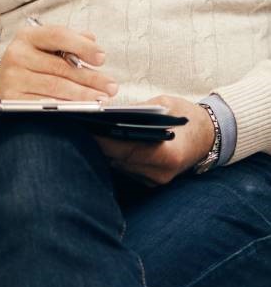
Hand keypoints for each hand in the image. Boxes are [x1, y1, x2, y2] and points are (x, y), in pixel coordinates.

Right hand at [0, 25, 117, 104]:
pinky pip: (44, 103)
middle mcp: (17, 54)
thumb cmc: (29, 65)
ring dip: (82, 94)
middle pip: (60, 66)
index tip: (101, 58)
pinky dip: (64, 106)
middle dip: (90, 78)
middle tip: (111, 86)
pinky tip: (79, 108)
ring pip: (55, 86)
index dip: (82, 46)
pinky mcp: (11, 99)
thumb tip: (91, 38)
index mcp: (27, 37)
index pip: (58, 35)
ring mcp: (12, 78)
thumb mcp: (43, 46)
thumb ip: (67, 41)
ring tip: (100, 99)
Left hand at [97, 94, 215, 185]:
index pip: (129, 150)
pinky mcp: (150, 181)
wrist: (209, 136)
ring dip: (104, 150)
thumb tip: (107, 111)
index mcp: (169, 154)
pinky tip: (103, 141)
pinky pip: (125, 168)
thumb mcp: (164, 105)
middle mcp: (161, 173)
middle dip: (99, 143)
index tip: (86, 129)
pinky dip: (114, 155)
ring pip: (119, 165)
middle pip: (120, 159)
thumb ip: (137, 110)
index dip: (106, 141)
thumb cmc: (186, 117)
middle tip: (78, 127)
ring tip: (87, 131)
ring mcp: (155, 180)